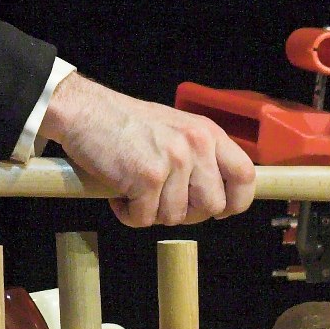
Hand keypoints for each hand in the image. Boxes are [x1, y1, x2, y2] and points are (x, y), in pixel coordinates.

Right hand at [36, 73, 255, 226]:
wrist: (84, 110)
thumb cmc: (123, 122)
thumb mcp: (175, 129)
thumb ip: (199, 156)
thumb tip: (216, 197)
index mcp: (207, 133)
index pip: (245, 176)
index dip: (235, 202)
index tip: (220, 210)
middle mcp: (196, 144)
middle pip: (212, 206)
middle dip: (185, 212)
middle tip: (159, 199)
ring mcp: (173, 160)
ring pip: (175, 217)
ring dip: (150, 211)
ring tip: (133, 189)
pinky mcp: (147, 176)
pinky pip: (144, 218)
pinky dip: (128, 213)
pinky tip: (118, 193)